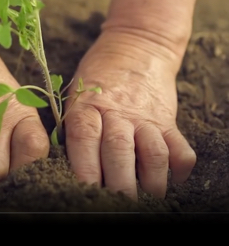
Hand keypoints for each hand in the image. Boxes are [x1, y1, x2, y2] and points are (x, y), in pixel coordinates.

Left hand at [64, 30, 195, 199]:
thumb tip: (71, 166)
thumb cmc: (99, 76)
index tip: (84, 191)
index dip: (85, 169)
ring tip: (147, 199)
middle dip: (118, 185)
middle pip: (119, 152)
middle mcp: (118, 113)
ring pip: (152, 154)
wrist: (136, 46)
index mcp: (89, 107)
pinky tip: (171, 180)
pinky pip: (179, 147)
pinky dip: (178, 168)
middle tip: (116, 204)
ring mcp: (145, 116)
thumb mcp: (77, 93)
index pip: (85, 140)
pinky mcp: (167, 119)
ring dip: (151, 182)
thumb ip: (75, 126)